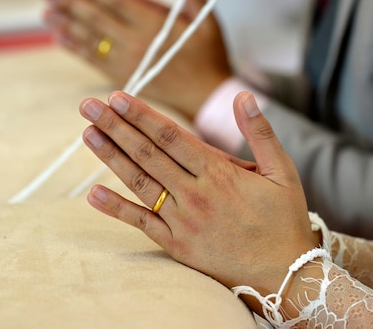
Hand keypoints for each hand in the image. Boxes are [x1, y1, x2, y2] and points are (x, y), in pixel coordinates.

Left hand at [44, 0, 232, 119]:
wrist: (206, 95)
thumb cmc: (208, 56)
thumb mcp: (208, 22)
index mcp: (154, 25)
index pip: (116, 2)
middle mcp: (136, 42)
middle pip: (96, 18)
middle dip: (70, 4)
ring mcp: (127, 61)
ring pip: (90, 39)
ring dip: (66, 25)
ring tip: (46, 14)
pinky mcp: (123, 77)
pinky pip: (93, 60)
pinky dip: (75, 49)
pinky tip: (60, 38)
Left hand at [79, 90, 319, 301]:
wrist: (284, 275)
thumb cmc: (284, 221)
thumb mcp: (282, 171)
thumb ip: (260, 132)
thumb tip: (244, 96)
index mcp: (219, 173)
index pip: (171, 136)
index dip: (142, 115)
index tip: (118, 96)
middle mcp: (195, 195)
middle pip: (148, 154)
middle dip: (116, 127)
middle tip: (88, 106)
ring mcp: (183, 222)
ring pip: (140, 183)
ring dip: (111, 157)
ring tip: (87, 133)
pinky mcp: (177, 245)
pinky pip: (142, 224)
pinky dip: (117, 209)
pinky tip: (93, 194)